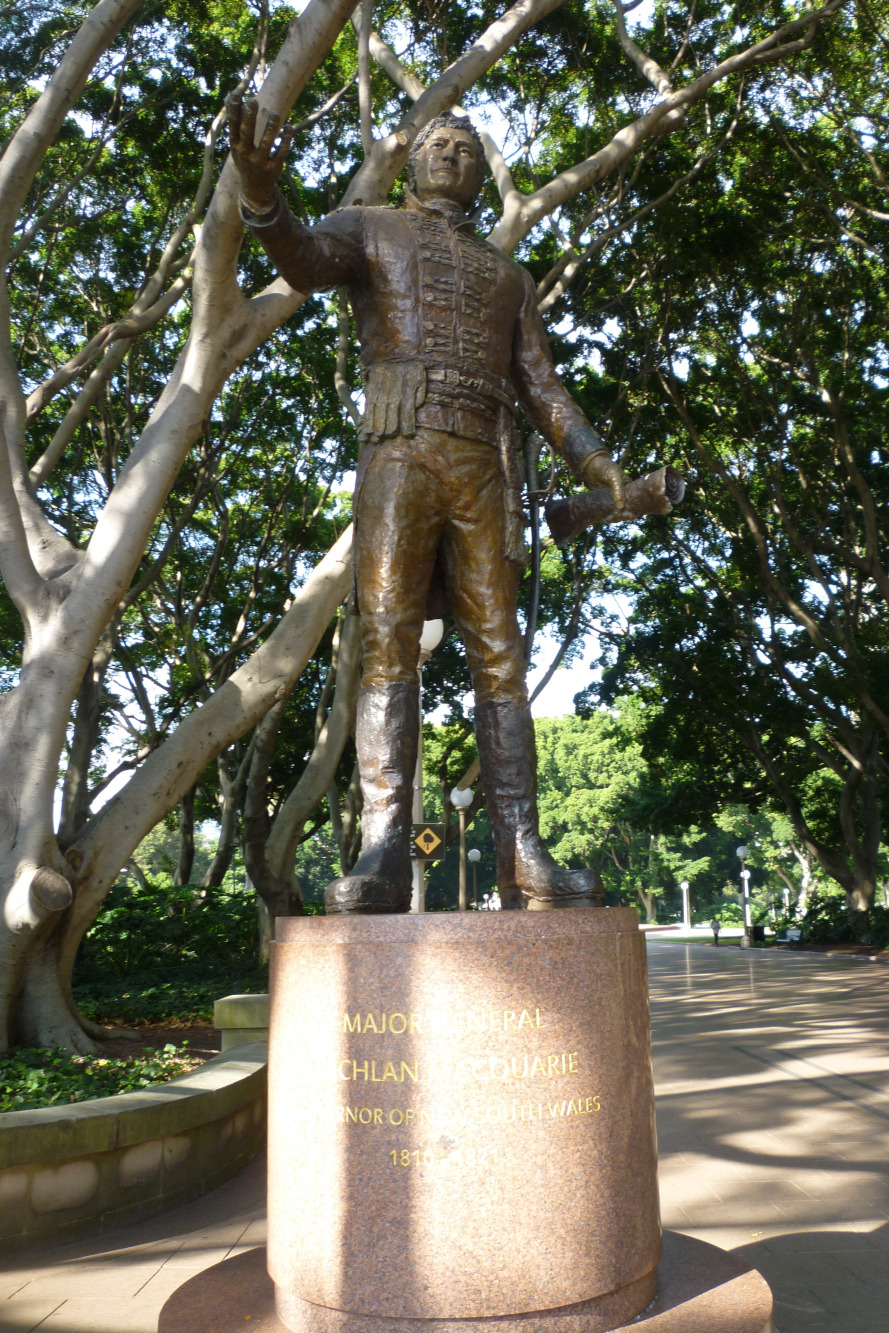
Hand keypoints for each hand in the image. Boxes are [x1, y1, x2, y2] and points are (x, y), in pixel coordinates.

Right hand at [226, 95, 293, 211]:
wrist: (254, 189)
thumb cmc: (246, 160)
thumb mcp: (237, 146)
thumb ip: (236, 125)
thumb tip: (229, 97)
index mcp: (236, 146)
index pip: (234, 126)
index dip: (234, 110)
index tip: (237, 94)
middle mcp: (246, 154)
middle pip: (247, 133)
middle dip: (249, 117)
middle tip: (253, 101)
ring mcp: (259, 162)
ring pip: (266, 143)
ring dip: (271, 127)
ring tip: (275, 113)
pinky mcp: (273, 169)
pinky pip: (281, 152)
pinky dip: (286, 140)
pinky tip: (289, 128)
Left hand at [580, 452, 629, 515]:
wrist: (591, 466)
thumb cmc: (606, 468)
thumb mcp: (614, 478)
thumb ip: (618, 491)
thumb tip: (621, 507)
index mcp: (630, 488)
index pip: (635, 501)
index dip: (633, 510)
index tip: (627, 515)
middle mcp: (624, 494)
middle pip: (627, 508)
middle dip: (623, 515)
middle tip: (615, 518)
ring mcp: (615, 497)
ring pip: (618, 511)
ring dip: (615, 517)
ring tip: (608, 519)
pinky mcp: (606, 500)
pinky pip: (609, 509)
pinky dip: (608, 514)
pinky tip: (604, 519)